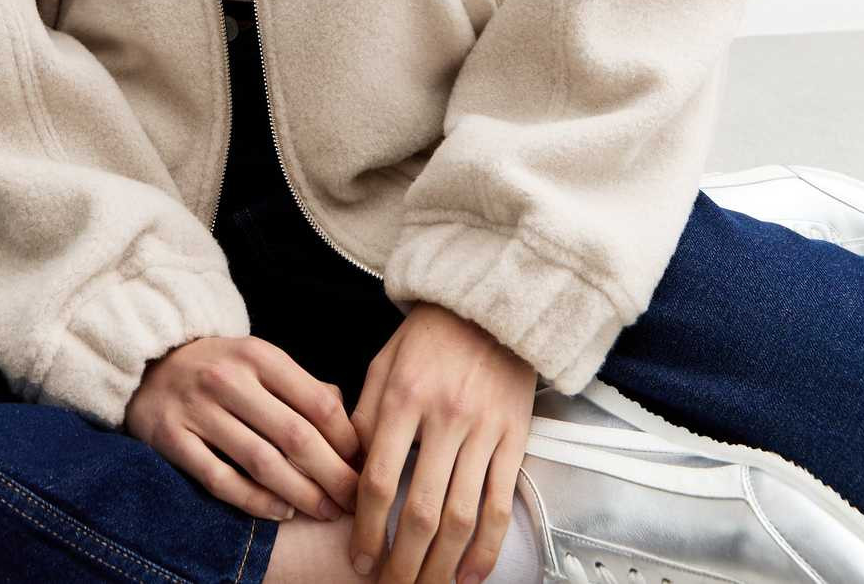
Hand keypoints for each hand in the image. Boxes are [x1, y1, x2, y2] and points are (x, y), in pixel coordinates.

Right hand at [124, 334, 363, 523]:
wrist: (150, 364)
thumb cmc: (221, 368)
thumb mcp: (260, 361)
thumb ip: (304, 387)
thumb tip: (350, 425)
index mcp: (258, 355)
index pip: (317, 401)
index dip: (347, 440)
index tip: (364, 463)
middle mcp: (228, 379)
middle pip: (295, 436)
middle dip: (333, 475)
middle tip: (354, 500)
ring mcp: (198, 410)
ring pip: (261, 463)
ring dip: (301, 494)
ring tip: (326, 511)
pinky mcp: (172, 439)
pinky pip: (221, 480)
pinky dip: (256, 502)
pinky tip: (281, 511)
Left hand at [347, 303, 535, 582]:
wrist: (488, 306)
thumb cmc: (427, 338)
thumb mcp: (383, 365)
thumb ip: (364, 417)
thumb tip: (348, 474)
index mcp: (403, 397)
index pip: (379, 478)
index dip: (365, 528)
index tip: (358, 559)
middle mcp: (445, 417)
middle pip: (421, 510)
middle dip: (402, 561)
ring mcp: (484, 430)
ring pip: (462, 517)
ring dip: (440, 565)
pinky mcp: (514, 439)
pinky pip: (499, 504)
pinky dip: (485, 548)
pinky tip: (468, 573)